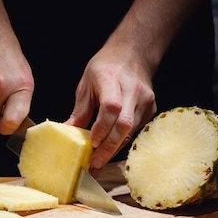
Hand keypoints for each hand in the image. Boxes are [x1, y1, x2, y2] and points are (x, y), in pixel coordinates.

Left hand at [65, 43, 156, 172]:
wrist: (133, 54)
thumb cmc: (106, 67)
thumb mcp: (87, 84)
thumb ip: (80, 110)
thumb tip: (67, 133)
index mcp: (111, 79)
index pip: (111, 106)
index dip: (102, 127)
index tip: (91, 142)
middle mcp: (132, 89)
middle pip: (124, 124)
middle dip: (108, 147)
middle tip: (94, 163)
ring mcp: (145, 100)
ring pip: (131, 131)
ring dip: (114, 149)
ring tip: (98, 162)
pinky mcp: (151, 109)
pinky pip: (136, 130)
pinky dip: (121, 141)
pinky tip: (110, 150)